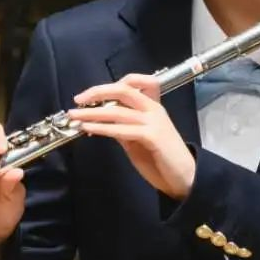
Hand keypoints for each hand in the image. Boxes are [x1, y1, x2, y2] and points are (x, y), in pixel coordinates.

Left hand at [67, 73, 195, 200]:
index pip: (136, 82)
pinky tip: (89, 129)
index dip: (112, 84)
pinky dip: (103, 128)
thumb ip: (124, 127)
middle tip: (78, 100)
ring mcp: (154, 122)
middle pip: (124, 90)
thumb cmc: (162, 159)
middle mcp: (154, 109)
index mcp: (152, 106)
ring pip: (118, 110)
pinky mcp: (153, 136)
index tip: (91, 94)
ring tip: (75, 116)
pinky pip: (122, 129)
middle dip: (97, 92)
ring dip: (92, 113)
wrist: (184, 178)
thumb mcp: (138, 139)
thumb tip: (102, 121)